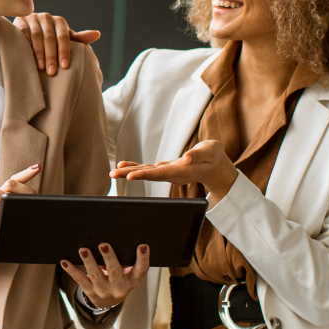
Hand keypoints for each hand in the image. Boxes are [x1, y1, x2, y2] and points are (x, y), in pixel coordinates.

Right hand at [0, 164, 40, 289]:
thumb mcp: (13, 226)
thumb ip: (22, 217)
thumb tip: (42, 212)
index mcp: (4, 203)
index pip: (14, 183)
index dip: (25, 173)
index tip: (37, 167)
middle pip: (8, 185)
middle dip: (22, 186)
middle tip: (30, 196)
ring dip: (7, 196)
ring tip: (14, 201)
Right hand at [13, 13, 99, 75]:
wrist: (29, 34)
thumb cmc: (51, 40)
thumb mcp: (65, 40)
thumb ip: (79, 39)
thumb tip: (97, 34)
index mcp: (59, 22)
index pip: (64, 37)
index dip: (64, 51)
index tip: (64, 66)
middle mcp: (46, 17)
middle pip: (50, 37)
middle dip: (51, 56)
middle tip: (52, 72)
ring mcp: (32, 18)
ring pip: (36, 36)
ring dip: (39, 53)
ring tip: (40, 68)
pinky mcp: (19, 22)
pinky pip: (23, 33)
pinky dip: (26, 45)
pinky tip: (27, 57)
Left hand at [60, 243, 149, 309]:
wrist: (109, 300)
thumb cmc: (120, 277)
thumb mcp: (128, 272)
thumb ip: (125, 258)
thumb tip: (112, 235)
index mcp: (133, 280)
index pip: (141, 270)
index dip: (143, 258)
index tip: (143, 245)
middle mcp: (119, 287)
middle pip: (115, 272)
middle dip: (109, 257)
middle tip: (103, 244)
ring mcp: (104, 290)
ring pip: (95, 275)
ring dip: (88, 261)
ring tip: (83, 250)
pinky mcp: (90, 291)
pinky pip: (80, 279)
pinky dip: (71, 270)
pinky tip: (65, 262)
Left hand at [110, 140, 238, 204]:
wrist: (215, 166)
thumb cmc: (213, 156)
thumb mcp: (210, 152)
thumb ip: (198, 155)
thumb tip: (186, 157)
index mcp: (182, 171)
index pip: (160, 174)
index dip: (145, 175)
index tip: (130, 177)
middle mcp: (172, 174)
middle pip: (148, 175)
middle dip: (130, 175)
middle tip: (113, 175)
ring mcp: (167, 173)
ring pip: (146, 173)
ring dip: (129, 173)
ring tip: (113, 172)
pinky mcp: (165, 169)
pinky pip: (148, 169)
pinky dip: (136, 168)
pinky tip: (124, 167)